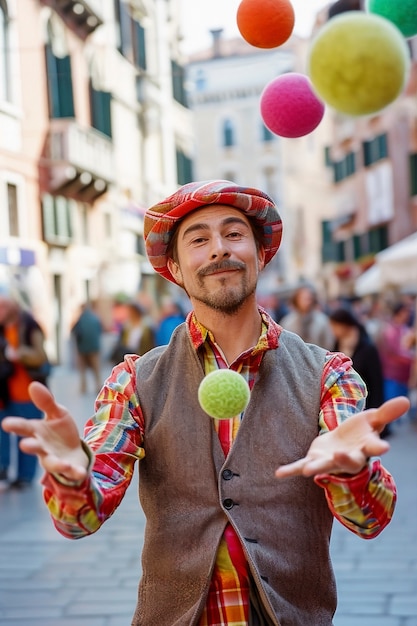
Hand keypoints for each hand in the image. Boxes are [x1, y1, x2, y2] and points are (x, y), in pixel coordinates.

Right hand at [1, 382, 88, 481]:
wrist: (75, 450)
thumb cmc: (60, 431)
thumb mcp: (57, 413)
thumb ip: (46, 402)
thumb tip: (33, 384)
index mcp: (38, 432)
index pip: (25, 428)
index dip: (16, 426)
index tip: (6, 424)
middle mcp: (43, 448)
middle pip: (35, 448)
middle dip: (30, 447)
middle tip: (25, 445)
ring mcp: (55, 459)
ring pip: (52, 464)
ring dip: (56, 464)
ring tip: (62, 464)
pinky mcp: (69, 469)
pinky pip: (72, 472)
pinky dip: (75, 473)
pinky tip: (81, 473)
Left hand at [275, 396, 409, 478]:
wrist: (342, 445)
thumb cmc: (360, 433)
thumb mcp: (372, 420)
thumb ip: (387, 412)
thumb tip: (406, 399)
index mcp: (364, 447)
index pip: (373, 448)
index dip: (378, 447)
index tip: (384, 446)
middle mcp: (347, 458)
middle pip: (349, 461)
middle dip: (345, 459)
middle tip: (342, 455)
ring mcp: (330, 461)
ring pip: (325, 466)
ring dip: (317, 467)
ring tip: (309, 470)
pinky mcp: (314, 460)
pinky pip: (301, 466)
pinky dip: (291, 470)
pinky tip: (279, 473)